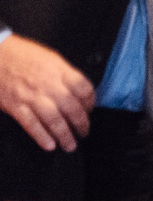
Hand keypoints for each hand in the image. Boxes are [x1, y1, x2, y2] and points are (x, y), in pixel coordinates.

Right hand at [0, 34, 93, 151]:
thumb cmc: (20, 55)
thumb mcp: (48, 58)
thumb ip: (64, 74)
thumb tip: (79, 92)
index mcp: (58, 70)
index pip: (84, 88)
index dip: (90, 103)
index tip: (89, 111)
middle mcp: (47, 83)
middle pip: (72, 107)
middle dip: (81, 124)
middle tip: (83, 132)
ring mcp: (30, 95)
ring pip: (54, 119)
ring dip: (64, 135)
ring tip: (70, 145)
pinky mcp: (14, 104)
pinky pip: (31, 123)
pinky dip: (41, 136)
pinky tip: (49, 145)